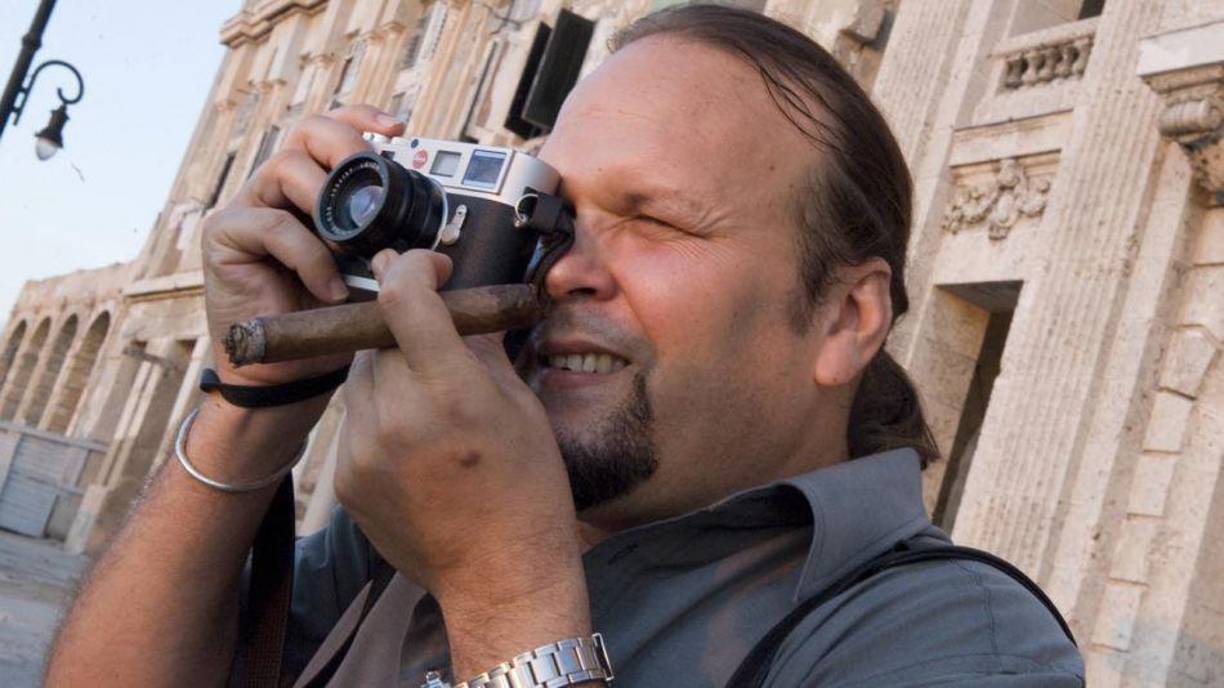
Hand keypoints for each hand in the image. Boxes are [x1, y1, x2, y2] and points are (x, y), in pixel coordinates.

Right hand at [200, 105, 405, 386]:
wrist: (289, 373)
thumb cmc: (329, 321)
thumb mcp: (371, 276)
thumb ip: (393, 250)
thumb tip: (439, 252)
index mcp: (314, 187)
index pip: (332, 130)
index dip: (361, 119)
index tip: (398, 129)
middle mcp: (278, 188)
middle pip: (308, 132)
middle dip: (346, 148)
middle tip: (373, 187)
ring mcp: (248, 207)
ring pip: (287, 169)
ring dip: (328, 205)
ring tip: (352, 250)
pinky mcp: (226, 235)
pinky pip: (273, 226)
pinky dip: (310, 257)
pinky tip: (330, 289)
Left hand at [336, 248, 586, 607]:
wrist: (499, 576)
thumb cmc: (527, 490)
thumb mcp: (520, 406)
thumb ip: (481, 346)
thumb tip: (457, 299)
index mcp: (452, 393)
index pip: (403, 297)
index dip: (413, 267)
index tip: (430, 268)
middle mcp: (398, 417)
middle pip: (378, 334)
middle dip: (405, 324)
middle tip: (436, 340)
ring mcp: (364, 451)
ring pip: (360, 374)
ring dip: (388, 368)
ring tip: (428, 398)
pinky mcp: (346, 479)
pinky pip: (355, 419)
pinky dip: (379, 413)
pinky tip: (414, 438)